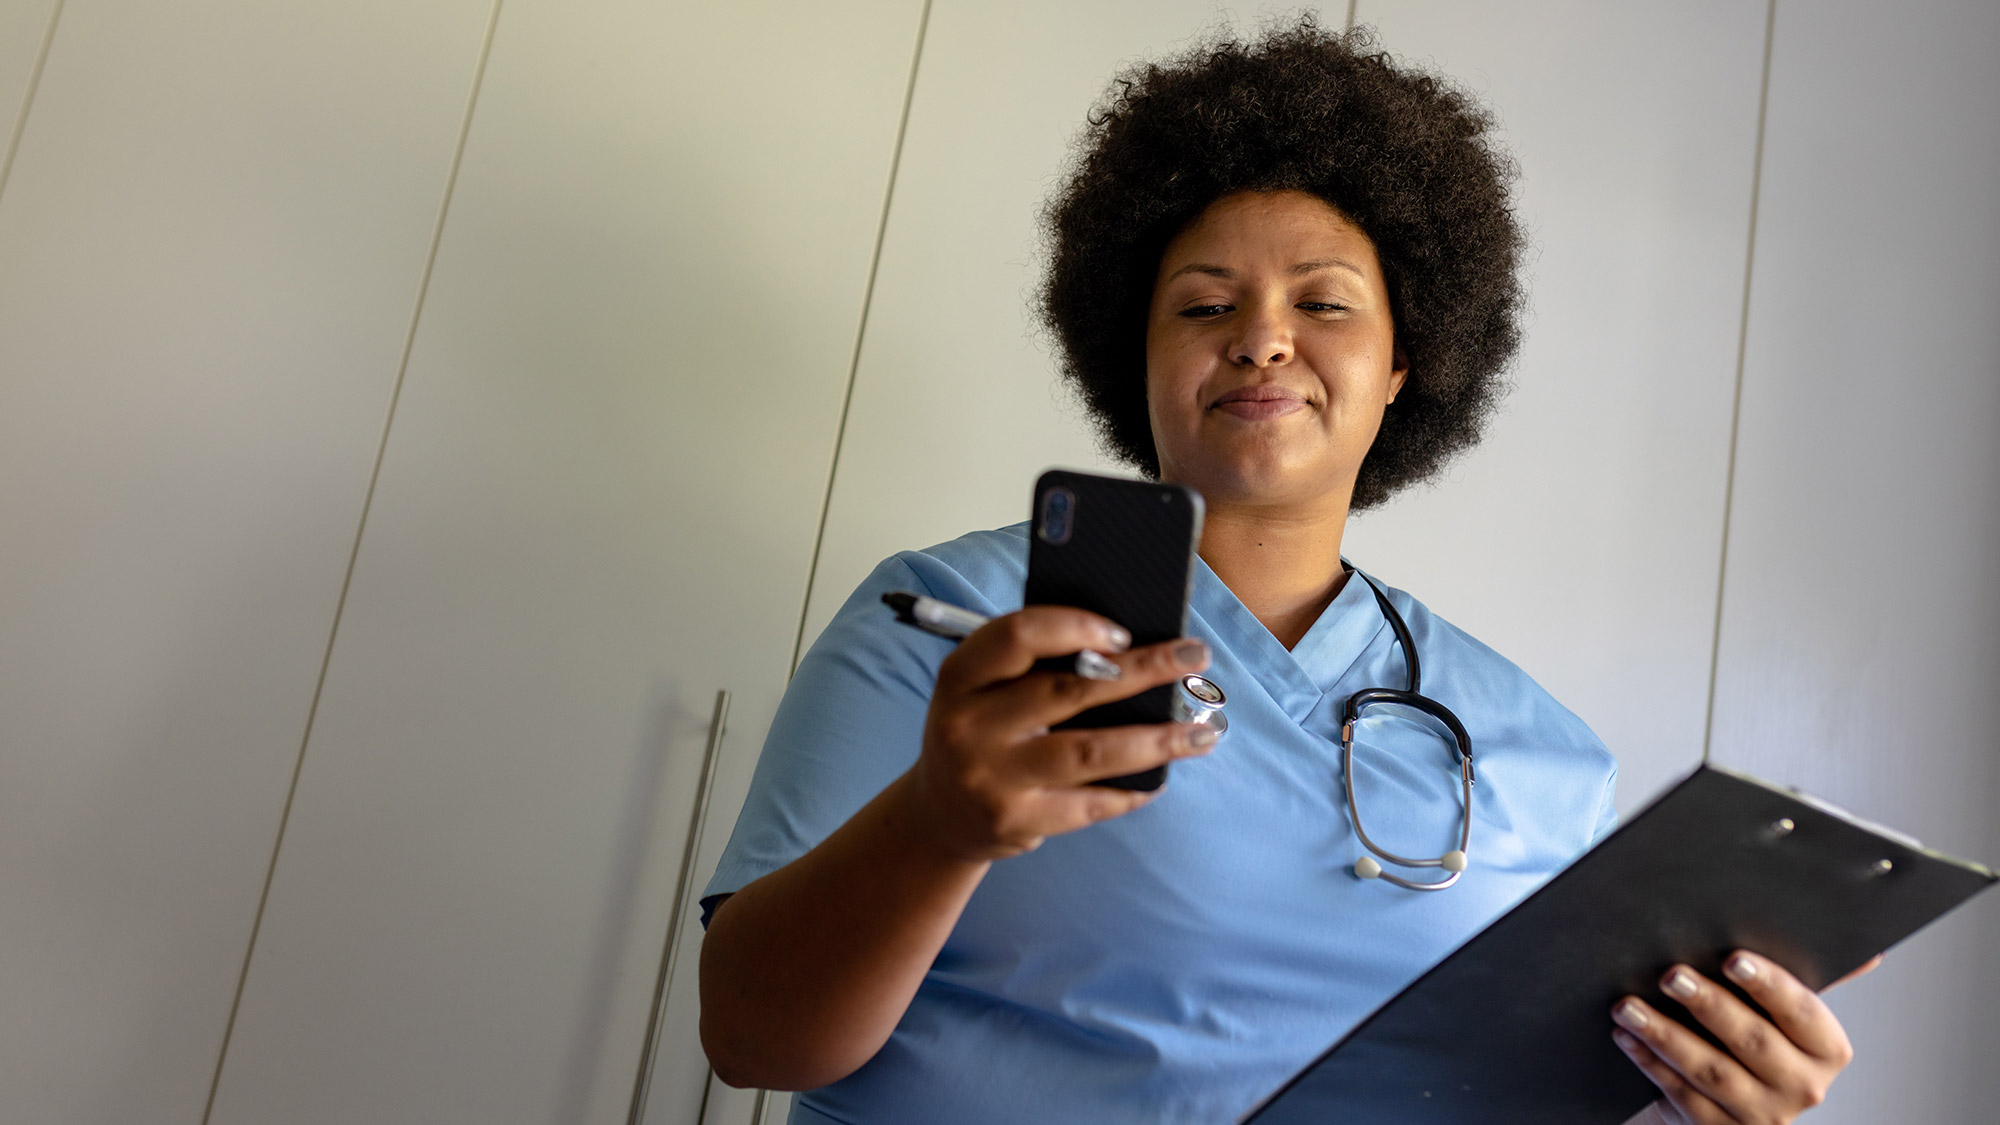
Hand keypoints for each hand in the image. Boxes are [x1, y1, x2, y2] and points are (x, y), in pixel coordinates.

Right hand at [905, 605, 1214, 861]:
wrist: (938, 815)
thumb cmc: (981, 733)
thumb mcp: (982, 690)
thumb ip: (1034, 665)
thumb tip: (1131, 647)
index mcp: (960, 677)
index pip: (1018, 636)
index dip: (1075, 626)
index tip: (1125, 632)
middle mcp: (968, 726)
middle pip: (1068, 691)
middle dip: (1143, 671)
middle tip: (1194, 657)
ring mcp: (991, 778)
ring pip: (1090, 752)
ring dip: (1156, 740)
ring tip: (1202, 732)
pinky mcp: (1015, 822)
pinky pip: (1090, 803)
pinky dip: (1132, 790)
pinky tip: (1161, 777)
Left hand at [1612, 950, 1880, 1123]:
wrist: (1730, 1102)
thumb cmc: (1757, 1034)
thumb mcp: (1785, 1011)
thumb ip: (1816, 977)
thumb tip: (1871, 952)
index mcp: (1828, 1050)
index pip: (1801, 1012)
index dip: (1769, 984)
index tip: (1734, 958)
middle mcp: (1803, 1088)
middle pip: (1752, 1041)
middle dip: (1708, 1005)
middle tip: (1670, 975)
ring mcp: (1761, 1116)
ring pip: (1710, 1071)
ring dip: (1665, 1035)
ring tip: (1628, 1006)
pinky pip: (1681, 1095)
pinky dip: (1650, 1063)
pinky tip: (1626, 1037)